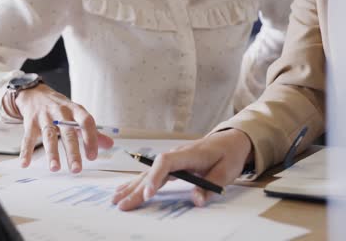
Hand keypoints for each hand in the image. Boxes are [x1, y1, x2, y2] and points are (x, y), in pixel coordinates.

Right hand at [15, 84, 113, 172]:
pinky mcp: (30, 123)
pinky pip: (28, 138)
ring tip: (55, 168)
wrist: (35, 93)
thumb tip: (110, 144)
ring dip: (52, 153)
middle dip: (73, 152)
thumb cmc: (61, 108)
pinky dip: (26, 151)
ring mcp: (44, 117)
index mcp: (75, 110)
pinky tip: (25, 163)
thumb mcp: (77, 115)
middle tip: (76, 169)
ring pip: (49, 136)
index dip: (91, 139)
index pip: (86, 122)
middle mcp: (60, 113)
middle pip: (68, 133)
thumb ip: (92, 131)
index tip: (93, 156)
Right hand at [111, 129, 251, 210]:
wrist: (229, 140)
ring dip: (131, 186)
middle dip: (136, 188)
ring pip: (148, 172)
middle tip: (122, 204)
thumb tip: (196, 200)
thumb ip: (210, 186)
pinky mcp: (171, 164)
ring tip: (116, 199)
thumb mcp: (226, 171)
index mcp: (189, 154)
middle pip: (151, 170)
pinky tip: (125, 189)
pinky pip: (151, 173)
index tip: (147, 195)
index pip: (166, 163)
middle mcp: (176, 155)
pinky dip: (137, 182)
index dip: (154, 178)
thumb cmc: (228, 154)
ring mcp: (172, 158)